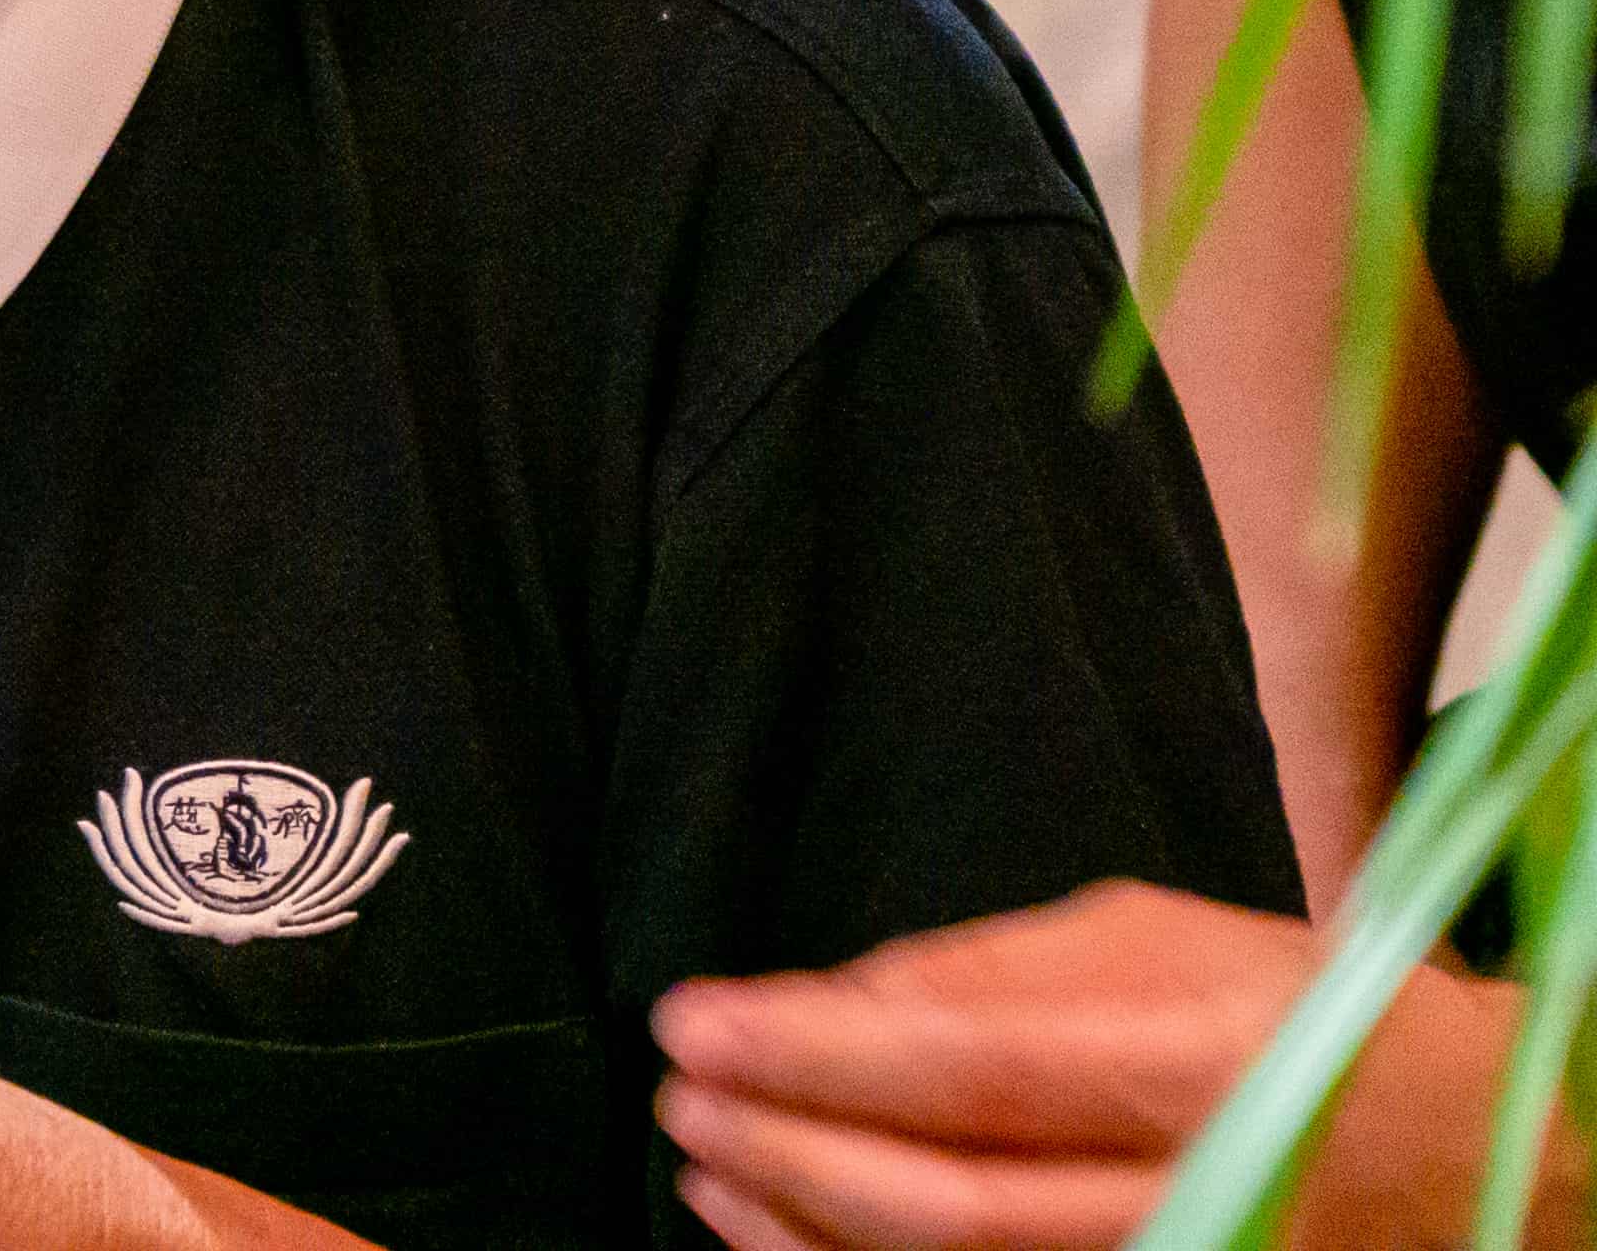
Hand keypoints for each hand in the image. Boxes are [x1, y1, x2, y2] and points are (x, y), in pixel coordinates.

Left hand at [651, 879, 1560, 1250]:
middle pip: (952, 1206)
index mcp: (1201, 1067)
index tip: (693, 1020)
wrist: (1479, 1150)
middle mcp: (1203, 1198)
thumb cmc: (1300, 1015)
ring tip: (704, 1164)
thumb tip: (832, 1004)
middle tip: (681, 1094)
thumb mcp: (1159, 939)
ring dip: (804, 1232)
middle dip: (787, 1151)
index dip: (817, 1055)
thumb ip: (988, 970)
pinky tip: (781, 1240)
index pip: (974, 1072)